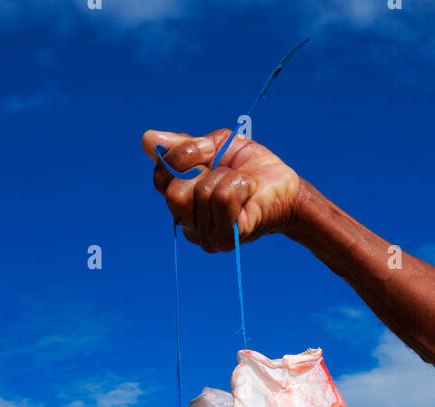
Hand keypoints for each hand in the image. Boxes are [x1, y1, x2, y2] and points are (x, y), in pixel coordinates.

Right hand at [141, 128, 301, 251]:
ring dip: (227, 177)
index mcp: (183, 202)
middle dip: (203, 171)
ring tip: (242, 184)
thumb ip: (184, 147)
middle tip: (225, 172)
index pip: (161, 180)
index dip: (181, 158)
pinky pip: (222, 199)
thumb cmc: (252, 169)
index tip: (206, 151)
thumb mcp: (216, 147)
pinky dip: (239, 185)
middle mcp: (190, 224)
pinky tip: (248, 192)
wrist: (286, 186)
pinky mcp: (227, 239)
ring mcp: (206, 237)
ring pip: (202, 193)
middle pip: (174, 194)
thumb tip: (147, 139)